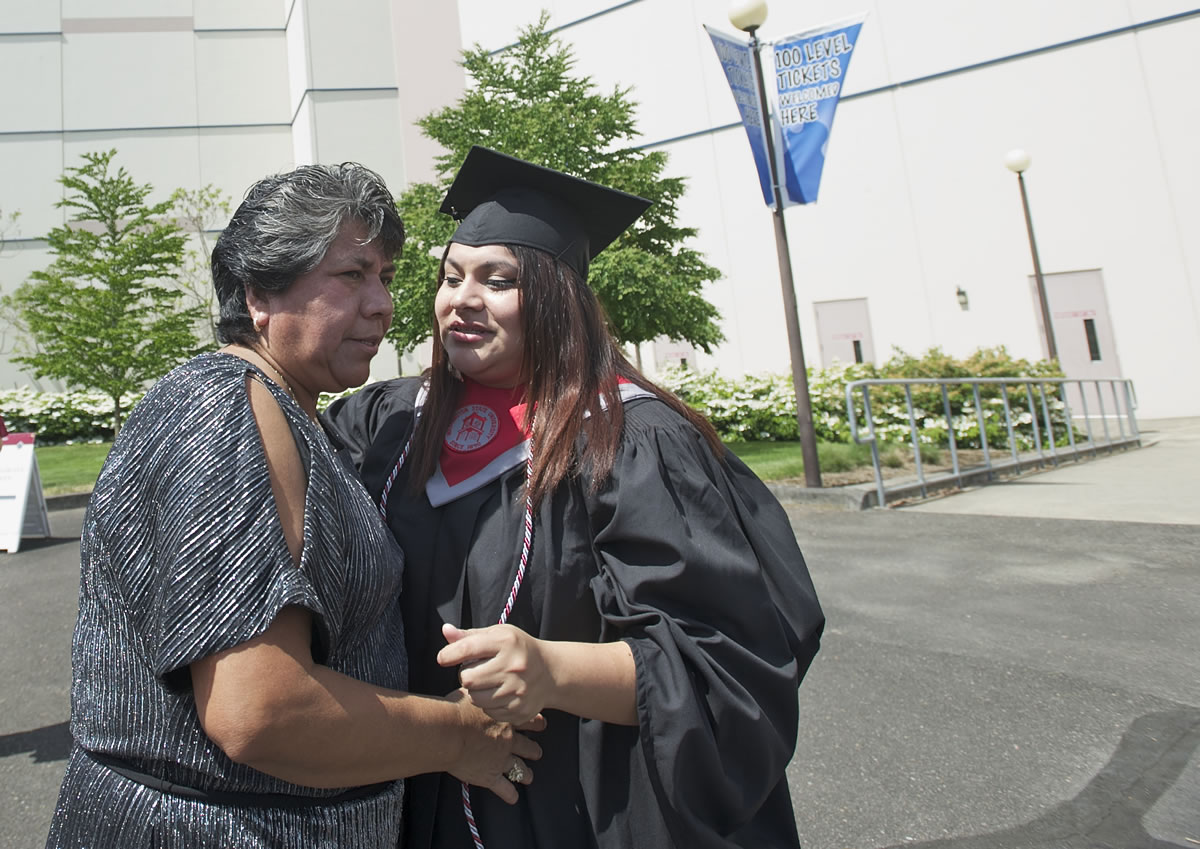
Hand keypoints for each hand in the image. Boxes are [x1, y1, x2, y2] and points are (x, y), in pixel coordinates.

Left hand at [438, 623, 553, 725]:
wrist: (551, 672)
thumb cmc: (518, 649)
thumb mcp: (498, 635)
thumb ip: (470, 635)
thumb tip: (445, 630)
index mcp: (507, 642)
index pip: (468, 648)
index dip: (449, 654)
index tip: (443, 658)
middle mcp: (513, 666)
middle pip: (467, 678)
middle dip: (467, 675)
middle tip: (477, 671)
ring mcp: (518, 690)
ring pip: (475, 698)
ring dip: (476, 691)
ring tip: (488, 682)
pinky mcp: (519, 710)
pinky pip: (488, 711)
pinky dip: (488, 704)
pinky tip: (499, 693)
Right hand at [443, 688, 543, 804]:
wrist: (448, 730)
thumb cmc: (455, 709)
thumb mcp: (473, 690)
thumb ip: (481, 688)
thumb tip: (480, 676)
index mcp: (505, 718)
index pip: (528, 720)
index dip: (536, 723)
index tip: (542, 724)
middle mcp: (507, 739)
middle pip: (526, 746)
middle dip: (533, 749)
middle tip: (537, 751)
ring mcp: (500, 759)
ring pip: (519, 768)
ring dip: (525, 773)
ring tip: (529, 777)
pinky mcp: (489, 776)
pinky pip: (503, 788)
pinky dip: (509, 794)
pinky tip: (513, 798)